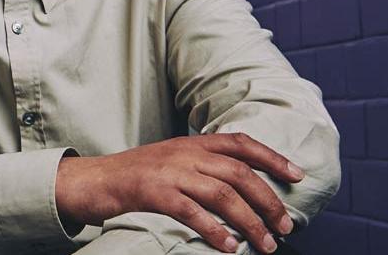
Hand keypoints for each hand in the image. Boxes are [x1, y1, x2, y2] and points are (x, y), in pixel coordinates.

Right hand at [55, 133, 305, 252]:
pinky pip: (192, 211)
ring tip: (264, 243)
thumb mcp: (170, 162)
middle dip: (268, 200)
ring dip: (250, 221)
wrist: (89, 180)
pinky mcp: (152, 192)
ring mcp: (169, 171)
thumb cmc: (132, 177)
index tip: (297, 176)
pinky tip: (228, 246)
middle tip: (285, 225)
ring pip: (222, 193)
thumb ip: (201, 167)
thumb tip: (238, 187)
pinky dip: (215, 230)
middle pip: (240, 172)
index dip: (273, 157)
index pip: (241, 143)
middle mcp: (184, 153)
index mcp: (192, 143)